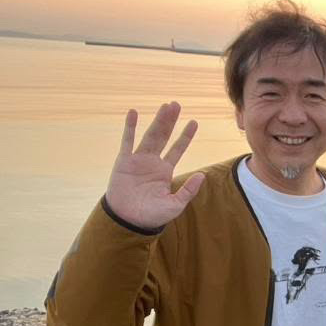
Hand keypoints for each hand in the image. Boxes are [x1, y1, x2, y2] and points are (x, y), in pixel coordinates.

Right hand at [105, 102, 204, 229]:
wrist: (128, 220)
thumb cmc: (151, 216)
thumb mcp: (175, 205)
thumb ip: (188, 191)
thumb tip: (202, 175)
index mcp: (164, 171)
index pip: (177, 149)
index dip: (185, 136)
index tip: (194, 122)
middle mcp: (152, 162)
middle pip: (164, 137)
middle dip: (170, 121)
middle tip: (176, 105)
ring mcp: (138, 160)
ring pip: (149, 135)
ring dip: (157, 121)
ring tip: (165, 106)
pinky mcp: (123, 162)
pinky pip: (127, 141)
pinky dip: (130, 127)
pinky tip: (133, 112)